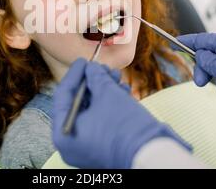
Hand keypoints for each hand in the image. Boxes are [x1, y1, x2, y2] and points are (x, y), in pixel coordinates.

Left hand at [52, 58, 191, 168]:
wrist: (152, 154)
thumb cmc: (125, 126)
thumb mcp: (107, 94)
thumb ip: (95, 77)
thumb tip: (92, 68)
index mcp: (63, 133)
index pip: (63, 96)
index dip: (75, 74)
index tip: (83, 60)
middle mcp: (71, 143)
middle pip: (78, 103)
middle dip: (93, 82)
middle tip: (104, 68)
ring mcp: (86, 147)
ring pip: (92, 111)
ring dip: (105, 90)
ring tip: (117, 77)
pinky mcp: (102, 148)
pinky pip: (101, 121)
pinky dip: (110, 105)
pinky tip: (122, 91)